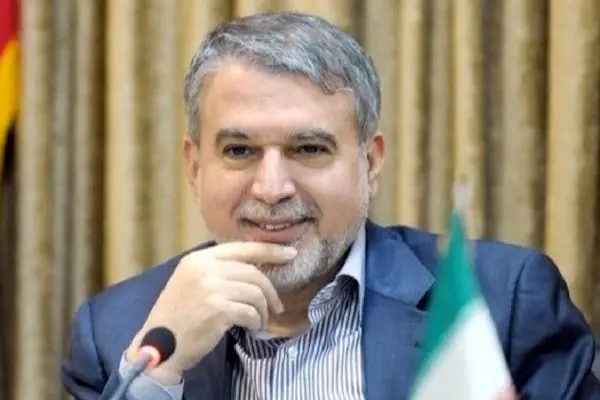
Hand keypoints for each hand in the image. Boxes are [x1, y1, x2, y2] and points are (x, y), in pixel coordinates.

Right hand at [125, 242, 296, 384]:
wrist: (158, 346)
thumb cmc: (178, 316)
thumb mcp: (192, 282)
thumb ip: (218, 271)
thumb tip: (256, 267)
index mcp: (198, 259)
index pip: (242, 248)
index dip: (270, 250)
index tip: (290, 254)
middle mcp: (204, 269)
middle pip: (253, 272)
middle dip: (270, 292)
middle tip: (276, 307)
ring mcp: (211, 288)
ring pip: (255, 293)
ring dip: (263, 311)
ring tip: (259, 322)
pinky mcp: (218, 309)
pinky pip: (251, 312)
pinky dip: (256, 322)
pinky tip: (251, 329)